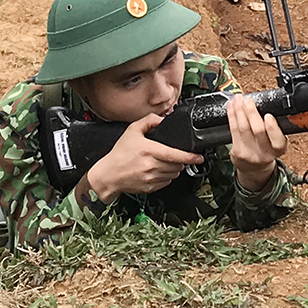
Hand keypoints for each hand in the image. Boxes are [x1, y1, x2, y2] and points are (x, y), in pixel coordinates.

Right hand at [84, 114, 203, 199]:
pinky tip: (159, 170)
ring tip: (166, 162)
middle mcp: (152, 166)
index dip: (190, 157)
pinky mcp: (150, 188)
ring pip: (174, 174)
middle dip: (181, 160)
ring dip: (175, 168)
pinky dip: (167, 176)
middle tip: (175, 155)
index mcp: (149, 151)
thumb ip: (149, 121)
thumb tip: (163, 120)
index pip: (175, 155)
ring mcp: (151, 178)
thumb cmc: (119, 154)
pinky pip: (166, 182)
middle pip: (177, 165)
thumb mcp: (132, 130)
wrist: (109, 174)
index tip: (198, 157)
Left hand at [226, 96, 287, 191]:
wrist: (253, 167)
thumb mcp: (275, 141)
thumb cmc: (265, 147)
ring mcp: (250, 154)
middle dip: (251, 113)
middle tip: (247, 100)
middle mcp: (266, 153)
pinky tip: (232, 107)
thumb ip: (275, 126)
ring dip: (239, 111)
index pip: (278, 140)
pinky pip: (233, 130)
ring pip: (243, 128)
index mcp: (279, 149)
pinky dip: (232, 116)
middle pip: (258, 131)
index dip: (273, 128)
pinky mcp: (238, 153)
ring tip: (238, 100)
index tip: (268, 115)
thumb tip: (265, 102)